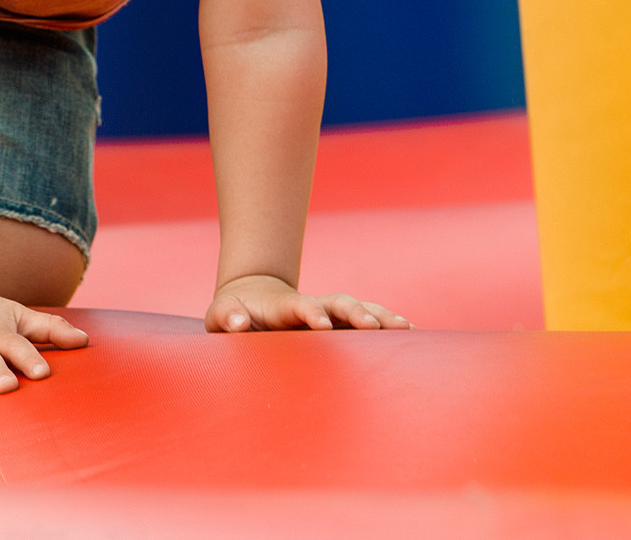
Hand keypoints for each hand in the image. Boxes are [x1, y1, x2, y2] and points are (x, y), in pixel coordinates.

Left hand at [206, 274, 411, 333]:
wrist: (251, 297)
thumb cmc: (234, 312)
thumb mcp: (221, 315)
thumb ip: (227, 318)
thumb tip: (239, 324)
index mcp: (282, 307)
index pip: (300, 306)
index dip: (311, 313)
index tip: (322, 326)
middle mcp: (311, 306)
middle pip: (338, 303)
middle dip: (356, 313)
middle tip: (373, 327)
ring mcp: (326, 313)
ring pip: (357, 309)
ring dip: (379, 317)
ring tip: (405, 328)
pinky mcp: (336, 323)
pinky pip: (364, 322)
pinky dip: (384, 324)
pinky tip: (409, 332)